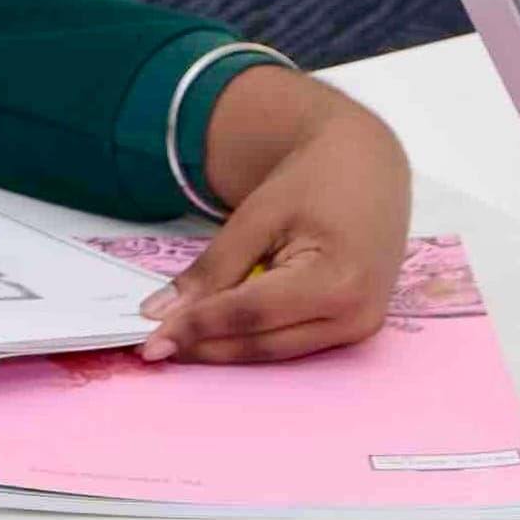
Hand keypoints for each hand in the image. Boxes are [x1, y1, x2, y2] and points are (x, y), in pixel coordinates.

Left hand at [137, 66, 410, 365]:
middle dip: (205, 346)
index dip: (197, 327)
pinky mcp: (354, 329)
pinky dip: (251, 339)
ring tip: (177, 342)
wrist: (368, 166)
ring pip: (275, 352)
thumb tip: (161, 311)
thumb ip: (212, 268)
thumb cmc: (317, 180)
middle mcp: (356, 315)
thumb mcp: (257, 215)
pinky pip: (292, 343)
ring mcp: (360, 328)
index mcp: (338, 281)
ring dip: (224, 350)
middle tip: (154, 347)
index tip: (151, 340)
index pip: (250, 314)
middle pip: (263, 343)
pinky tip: (215, 334)